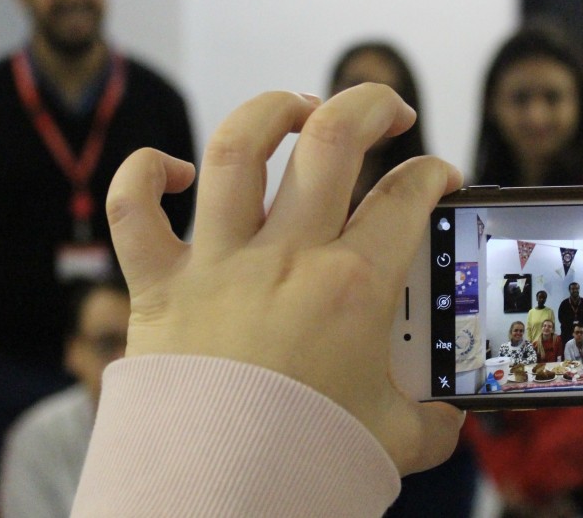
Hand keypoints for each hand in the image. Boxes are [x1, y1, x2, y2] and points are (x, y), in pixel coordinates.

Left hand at [104, 84, 464, 474]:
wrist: (218, 497)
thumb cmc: (306, 462)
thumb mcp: (395, 440)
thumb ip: (434, 421)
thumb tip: (450, 417)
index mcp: (353, 287)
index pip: (407, 197)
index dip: (433, 174)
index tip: (439, 178)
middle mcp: (287, 257)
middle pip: (334, 139)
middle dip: (371, 105)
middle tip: (389, 112)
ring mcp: (219, 263)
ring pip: (237, 146)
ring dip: (273, 111)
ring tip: (298, 111)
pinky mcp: (159, 285)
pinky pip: (132, 209)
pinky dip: (142, 177)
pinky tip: (171, 172)